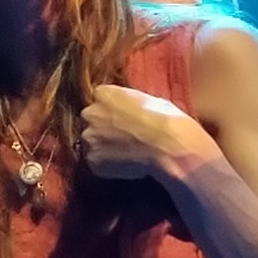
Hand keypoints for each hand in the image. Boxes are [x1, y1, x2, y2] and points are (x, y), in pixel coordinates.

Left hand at [78, 84, 218, 181]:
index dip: (114, 110)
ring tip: (127, 153)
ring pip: (94, 142)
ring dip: (105, 146)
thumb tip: (130, 111)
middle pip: (93, 119)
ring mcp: (90, 138)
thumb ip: (130, 104)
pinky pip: (97, 162)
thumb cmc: (165, 120)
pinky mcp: (93, 160)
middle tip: (125, 137)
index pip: (101, 99)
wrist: (168, 146)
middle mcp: (90, 113)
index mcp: (104, 93)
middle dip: (105, 127)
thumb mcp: (149, 100)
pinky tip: (126, 164)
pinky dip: (108, 164)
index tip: (124, 118)